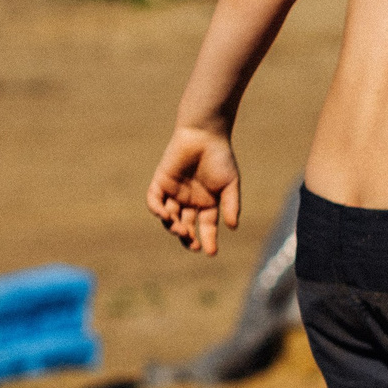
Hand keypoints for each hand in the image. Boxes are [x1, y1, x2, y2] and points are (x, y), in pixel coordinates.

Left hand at [147, 127, 240, 254]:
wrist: (204, 135)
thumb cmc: (220, 158)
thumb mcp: (230, 185)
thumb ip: (231, 205)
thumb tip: (232, 227)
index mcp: (207, 203)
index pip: (206, 227)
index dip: (209, 240)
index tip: (211, 252)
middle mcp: (190, 201)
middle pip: (186, 226)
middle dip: (189, 238)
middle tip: (194, 245)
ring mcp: (174, 193)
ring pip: (169, 218)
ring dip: (173, 227)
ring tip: (181, 231)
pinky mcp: (161, 182)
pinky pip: (154, 201)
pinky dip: (157, 210)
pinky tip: (166, 216)